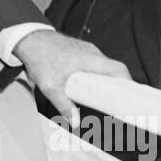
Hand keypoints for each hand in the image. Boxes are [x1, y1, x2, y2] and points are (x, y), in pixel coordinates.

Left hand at [15, 31, 130, 122]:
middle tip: (118, 101)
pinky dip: (96, 74)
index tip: (132, 97)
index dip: (128, 83)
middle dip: (118, 85)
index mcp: (91, 60)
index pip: (119, 70)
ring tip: (105, 96)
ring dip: (105, 80)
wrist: (28, 39)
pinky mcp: (79, 50)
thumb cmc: (40, 59)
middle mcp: (92, 53)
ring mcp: (86, 50)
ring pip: (103, 66)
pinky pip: (94, 63)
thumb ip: (64, 105)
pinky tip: (89, 85)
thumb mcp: (51, 86)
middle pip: (114, 69)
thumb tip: (75, 121)